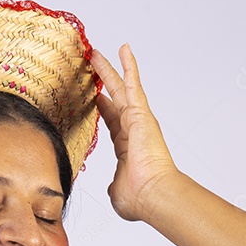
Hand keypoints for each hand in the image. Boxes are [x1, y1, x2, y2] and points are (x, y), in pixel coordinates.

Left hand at [90, 44, 180, 221]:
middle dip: (103, 82)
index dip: (103, 108)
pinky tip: (123, 48)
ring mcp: (138, 119)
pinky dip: (129, 66)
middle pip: (115, 99)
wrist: (153, 194)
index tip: (95, 97)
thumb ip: (113, 184)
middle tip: (92, 64)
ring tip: (96, 52)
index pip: (112, 121)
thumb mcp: (116, 191)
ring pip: (121, 87)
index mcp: (126, 147)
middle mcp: (133, 129)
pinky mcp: (141, 113)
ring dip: (109, 69)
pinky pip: (133, 84)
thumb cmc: (139, 197)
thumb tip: (112, 187)